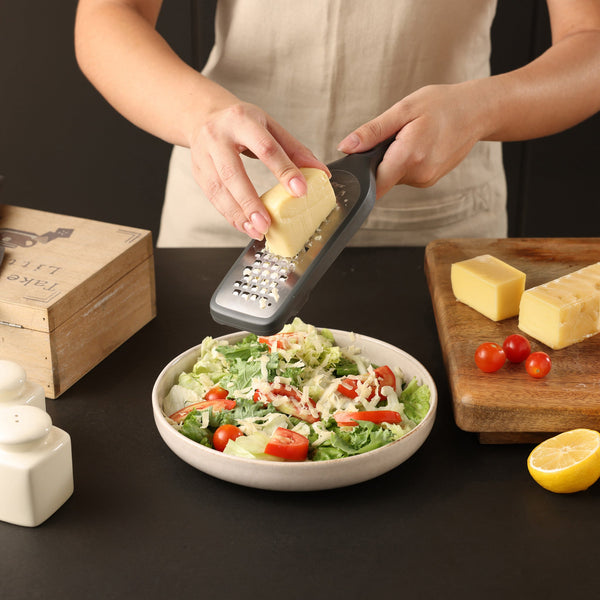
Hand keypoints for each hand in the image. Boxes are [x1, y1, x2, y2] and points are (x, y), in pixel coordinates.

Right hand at [188, 98, 328, 238]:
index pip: (266, 148)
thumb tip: (320, 172)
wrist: (203, 115)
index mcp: (242, 120)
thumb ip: (294, 149)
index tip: (300, 191)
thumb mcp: (270, 126)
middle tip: (267, 224)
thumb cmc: (241, 122)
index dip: (284, 171)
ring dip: (238, 214)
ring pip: (218, 190)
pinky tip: (244, 226)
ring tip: (257, 230)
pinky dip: (229, 215)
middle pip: (232, 173)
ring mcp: (203, 155)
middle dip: (250, 201)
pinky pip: (213, 198)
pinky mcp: (198, 172)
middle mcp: (218, 136)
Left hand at [337, 83, 483, 198]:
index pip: (373, 184)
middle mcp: (418, 175)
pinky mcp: (429, 180)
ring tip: (410, 137)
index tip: (357, 162)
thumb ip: (372, 132)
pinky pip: (406, 175)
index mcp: (409, 157)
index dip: (360, 175)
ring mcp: (425, 180)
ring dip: (393, 160)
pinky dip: (405, 162)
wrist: (477, 112)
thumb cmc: (442, 105)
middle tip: (394, 136)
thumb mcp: (403, 109)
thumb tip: (346, 147)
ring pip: (394, 177)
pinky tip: (418, 145)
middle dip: (379, 160)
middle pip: (382, 178)